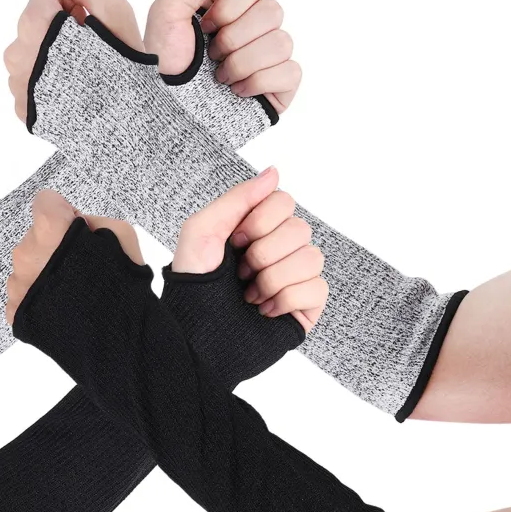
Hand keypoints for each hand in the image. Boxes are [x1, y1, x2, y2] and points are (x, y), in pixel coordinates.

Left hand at [4, 0, 142, 121]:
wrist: (119, 130)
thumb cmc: (121, 75)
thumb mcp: (117, 14)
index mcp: (35, 27)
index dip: (73, 9)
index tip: (89, 29)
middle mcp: (18, 54)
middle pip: (35, 27)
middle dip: (58, 34)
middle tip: (88, 57)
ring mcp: (17, 85)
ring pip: (30, 57)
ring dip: (50, 61)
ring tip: (80, 80)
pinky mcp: (23, 110)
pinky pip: (30, 86)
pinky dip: (47, 87)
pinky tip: (72, 97)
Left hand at [5, 190, 142, 324]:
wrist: (115, 340)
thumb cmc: (121, 286)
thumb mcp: (123, 236)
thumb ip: (95, 221)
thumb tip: (74, 223)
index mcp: (50, 231)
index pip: (46, 202)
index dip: (65, 214)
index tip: (76, 231)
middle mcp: (26, 254)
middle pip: (36, 237)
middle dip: (56, 245)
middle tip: (81, 268)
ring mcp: (18, 284)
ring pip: (28, 266)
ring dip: (45, 272)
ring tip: (72, 293)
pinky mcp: (15, 310)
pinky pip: (23, 293)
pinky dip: (39, 297)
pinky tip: (61, 307)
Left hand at [145, 0, 300, 113]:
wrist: (168, 110)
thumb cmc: (168, 64)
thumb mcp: (167, 11)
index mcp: (235, 8)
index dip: (228, 8)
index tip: (205, 29)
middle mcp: (257, 30)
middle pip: (272, 12)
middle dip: (233, 38)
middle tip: (212, 56)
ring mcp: (271, 59)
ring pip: (281, 43)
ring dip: (242, 63)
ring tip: (221, 77)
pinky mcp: (280, 86)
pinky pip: (290, 72)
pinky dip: (259, 82)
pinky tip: (238, 91)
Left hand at [172, 167, 326, 331]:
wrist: (196, 338)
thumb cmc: (193, 286)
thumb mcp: (202, 231)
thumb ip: (237, 198)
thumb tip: (274, 173)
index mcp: (255, 230)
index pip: (284, 202)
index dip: (259, 221)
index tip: (235, 242)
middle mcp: (278, 251)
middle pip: (300, 229)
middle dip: (263, 254)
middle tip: (240, 274)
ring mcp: (294, 278)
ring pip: (312, 258)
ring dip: (273, 279)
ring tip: (250, 295)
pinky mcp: (304, 306)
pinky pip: (317, 288)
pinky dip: (287, 299)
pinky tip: (265, 311)